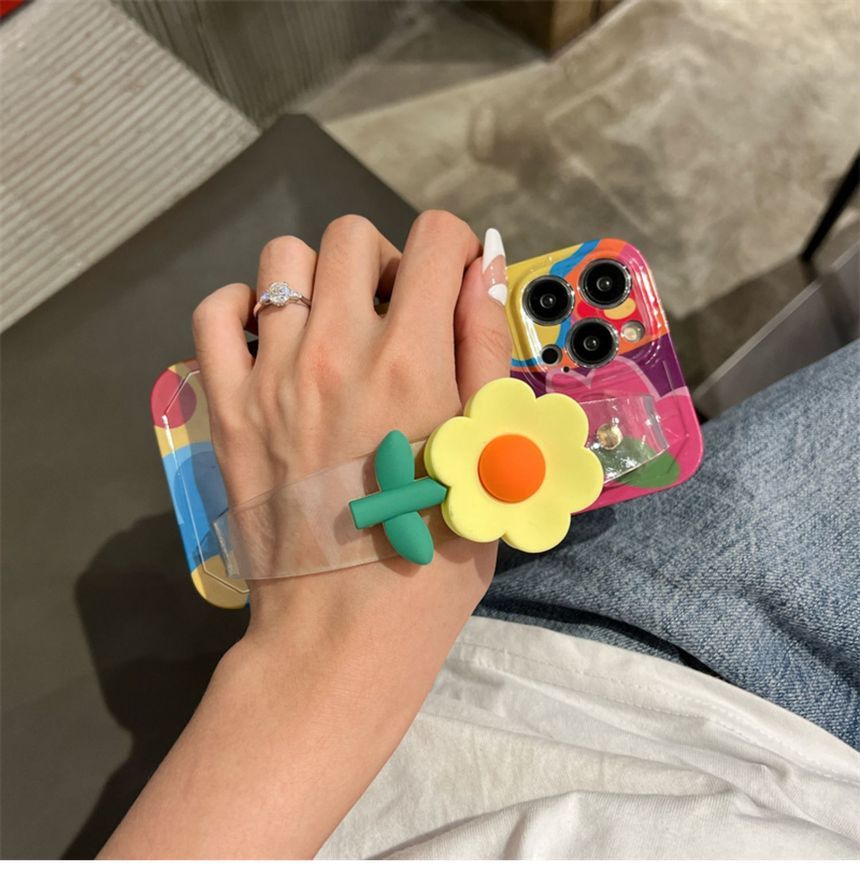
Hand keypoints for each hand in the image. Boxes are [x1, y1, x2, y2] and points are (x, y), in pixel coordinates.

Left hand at [192, 211, 510, 639]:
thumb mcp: (487, 454)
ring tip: (331, 331)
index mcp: (414, 361)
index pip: (436, 239)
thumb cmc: (433, 554)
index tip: (450, 287)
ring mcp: (273, 375)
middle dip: (383, 261)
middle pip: (352, 235)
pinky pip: (215, 313)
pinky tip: (270, 342)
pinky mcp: (227, 405)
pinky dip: (242, 309)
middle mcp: (340, 350)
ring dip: (315, 280)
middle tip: (391, 317)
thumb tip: (482, 268)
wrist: (343, 628)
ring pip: (282, 260)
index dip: (453, 251)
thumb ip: (486, 351)